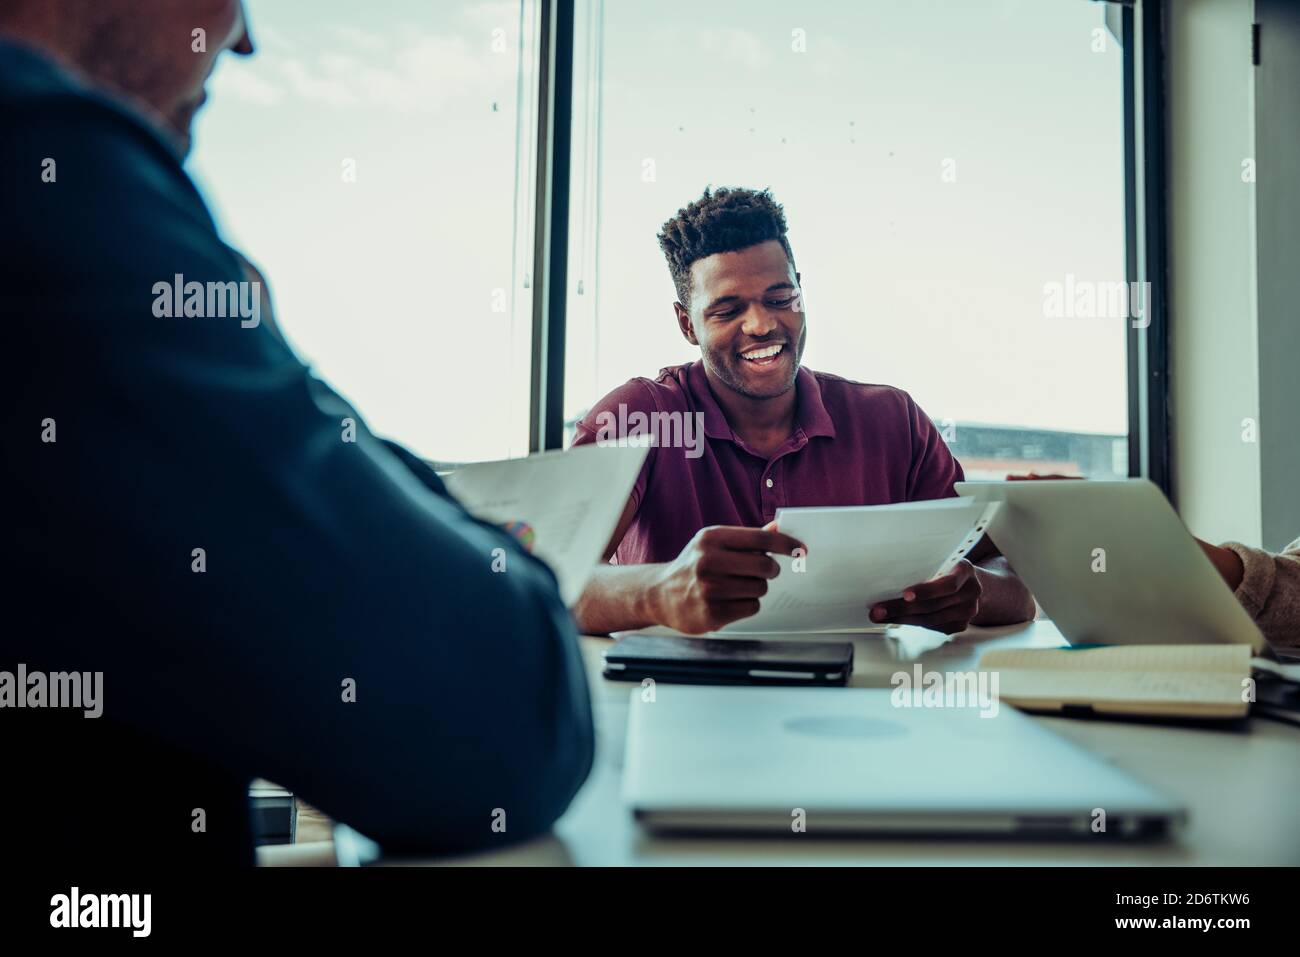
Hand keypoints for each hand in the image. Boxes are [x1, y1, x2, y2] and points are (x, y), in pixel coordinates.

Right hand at [648, 525, 804, 634]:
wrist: (659, 594)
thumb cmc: (693, 566)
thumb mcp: (714, 544)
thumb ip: (746, 538)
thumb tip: (777, 527)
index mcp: (711, 538)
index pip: (761, 538)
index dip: (786, 543)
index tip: (800, 549)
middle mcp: (708, 561)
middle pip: (766, 566)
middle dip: (770, 570)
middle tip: (764, 572)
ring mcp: (708, 589)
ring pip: (760, 588)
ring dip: (756, 589)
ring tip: (737, 587)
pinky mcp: (711, 613)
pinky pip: (751, 607)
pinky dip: (746, 605)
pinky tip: (729, 601)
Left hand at [869, 559, 982, 634]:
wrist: (971, 583)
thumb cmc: (950, 568)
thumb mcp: (944, 559)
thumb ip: (928, 566)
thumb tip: (890, 575)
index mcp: (965, 570)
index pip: (948, 584)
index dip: (927, 591)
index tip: (905, 594)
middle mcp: (971, 592)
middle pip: (933, 605)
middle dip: (902, 608)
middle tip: (879, 610)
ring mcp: (968, 611)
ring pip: (930, 619)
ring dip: (902, 618)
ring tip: (881, 616)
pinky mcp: (960, 625)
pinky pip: (933, 627)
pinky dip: (912, 623)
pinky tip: (896, 619)